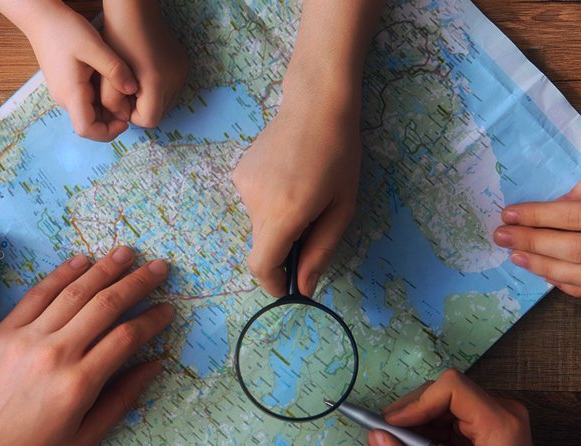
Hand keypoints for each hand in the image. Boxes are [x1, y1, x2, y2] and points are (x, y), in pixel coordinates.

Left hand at [0, 246, 173, 445]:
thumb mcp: (83, 437)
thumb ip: (120, 400)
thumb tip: (152, 367)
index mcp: (78, 385)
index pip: (127, 338)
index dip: (152, 320)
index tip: (167, 309)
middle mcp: (55, 355)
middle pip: (105, 306)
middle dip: (136, 283)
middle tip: (157, 268)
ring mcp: (27, 339)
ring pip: (74, 292)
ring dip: (104, 269)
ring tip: (125, 254)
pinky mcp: (3, 333)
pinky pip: (36, 295)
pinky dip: (61, 274)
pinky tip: (80, 262)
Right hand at [2, 2, 139, 141]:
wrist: (41, 18)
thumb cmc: (64, 30)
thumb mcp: (95, 47)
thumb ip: (114, 70)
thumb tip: (133, 90)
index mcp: (70, 94)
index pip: (86, 130)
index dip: (109, 132)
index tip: (126, 119)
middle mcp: (65, 99)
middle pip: (90, 124)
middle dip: (112, 120)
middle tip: (130, 101)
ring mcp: (64, 92)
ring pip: (89, 112)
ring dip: (108, 108)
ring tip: (123, 88)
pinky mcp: (66, 85)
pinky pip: (86, 100)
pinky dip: (101, 98)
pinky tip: (111, 81)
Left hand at [98, 0, 188, 127]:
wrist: (135, 11)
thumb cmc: (117, 39)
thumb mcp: (107, 74)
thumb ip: (112, 102)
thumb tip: (124, 117)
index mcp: (157, 82)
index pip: (149, 120)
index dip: (132, 114)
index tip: (122, 97)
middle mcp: (175, 80)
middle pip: (160, 114)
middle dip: (141, 107)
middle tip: (127, 88)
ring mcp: (183, 73)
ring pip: (166, 103)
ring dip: (150, 99)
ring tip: (135, 79)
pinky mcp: (184, 66)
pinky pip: (171, 89)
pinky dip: (159, 88)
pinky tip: (146, 72)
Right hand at [232, 104, 360, 296]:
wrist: (316, 104)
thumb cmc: (339, 155)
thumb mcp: (341, 208)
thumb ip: (321, 251)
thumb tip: (305, 287)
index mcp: (283, 213)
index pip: (262, 266)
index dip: (274, 283)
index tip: (289, 288)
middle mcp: (255, 202)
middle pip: (263, 245)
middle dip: (286, 246)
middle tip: (315, 221)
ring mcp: (243, 186)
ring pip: (260, 223)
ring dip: (280, 220)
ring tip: (305, 191)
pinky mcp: (239, 173)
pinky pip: (256, 202)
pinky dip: (272, 202)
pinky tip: (291, 176)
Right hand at [371, 369, 531, 445]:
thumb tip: (377, 436)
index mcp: (500, 423)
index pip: (452, 387)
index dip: (417, 402)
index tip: (392, 421)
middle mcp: (504, 413)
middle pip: (446, 393)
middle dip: (413, 413)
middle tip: (387, 432)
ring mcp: (499, 418)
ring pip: (446, 404)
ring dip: (420, 422)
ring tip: (404, 441)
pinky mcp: (490, 427)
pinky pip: (454, 417)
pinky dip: (432, 430)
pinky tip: (422, 444)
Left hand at [493, 159, 580, 302]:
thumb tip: (561, 200)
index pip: (576, 219)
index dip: (538, 218)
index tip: (509, 215)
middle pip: (574, 252)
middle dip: (531, 245)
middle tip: (499, 238)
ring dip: (545, 270)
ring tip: (517, 258)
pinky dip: (575, 289)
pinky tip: (551, 278)